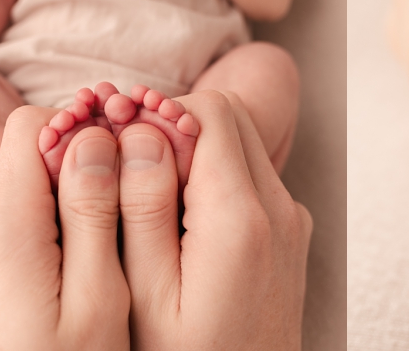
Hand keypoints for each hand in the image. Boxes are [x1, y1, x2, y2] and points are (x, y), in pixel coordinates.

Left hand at [0, 107, 128, 348]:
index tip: (137, 150)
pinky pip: (21, 208)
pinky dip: (60, 210)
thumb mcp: (97, 298)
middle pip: (32, 146)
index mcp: (4, 227)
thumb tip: (97, 138)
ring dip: (78, 183)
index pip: (36, 127)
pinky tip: (96, 245)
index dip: (90, 128)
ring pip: (29, 175)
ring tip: (125, 220)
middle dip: (89, 153)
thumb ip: (95, 213)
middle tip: (142, 183)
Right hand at [116, 90, 312, 349]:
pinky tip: (179, 217)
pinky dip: (216, 174)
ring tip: (147, 192)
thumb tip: (142, 131)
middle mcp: (280, 209)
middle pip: (230, 117)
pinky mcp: (290, 233)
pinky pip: (253, 175)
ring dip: (194, 148)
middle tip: (128, 162)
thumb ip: (142, 208)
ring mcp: (291, 220)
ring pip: (243, 142)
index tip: (117, 140)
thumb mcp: (147, 295)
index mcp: (242, 218)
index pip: (207, 114)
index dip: (156, 114)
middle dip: (174, 123)